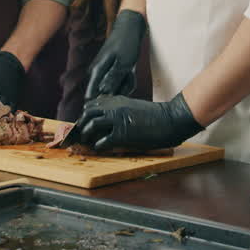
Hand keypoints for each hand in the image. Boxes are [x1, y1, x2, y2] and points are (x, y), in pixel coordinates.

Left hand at [72, 92, 202, 151]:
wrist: (170, 120)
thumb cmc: (156, 116)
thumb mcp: (134, 107)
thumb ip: (120, 110)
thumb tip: (108, 120)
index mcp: (117, 100)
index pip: (93, 104)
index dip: (87, 114)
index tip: (85, 123)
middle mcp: (114, 107)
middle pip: (88, 113)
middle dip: (82, 124)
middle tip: (80, 134)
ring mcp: (117, 120)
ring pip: (91, 125)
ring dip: (87, 135)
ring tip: (87, 143)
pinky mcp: (122, 134)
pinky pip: (103, 141)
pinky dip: (99, 146)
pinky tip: (100, 149)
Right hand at [84, 9, 147, 100]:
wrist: (129, 29)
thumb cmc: (127, 43)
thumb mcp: (124, 63)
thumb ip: (114, 80)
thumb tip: (104, 94)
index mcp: (96, 71)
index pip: (90, 97)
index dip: (103, 102)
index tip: (118, 95)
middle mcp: (95, 74)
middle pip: (107, 96)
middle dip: (120, 90)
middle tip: (129, 76)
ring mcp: (103, 74)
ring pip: (115, 90)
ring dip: (126, 84)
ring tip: (130, 71)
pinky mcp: (110, 74)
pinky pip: (120, 85)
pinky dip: (127, 80)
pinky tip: (130, 72)